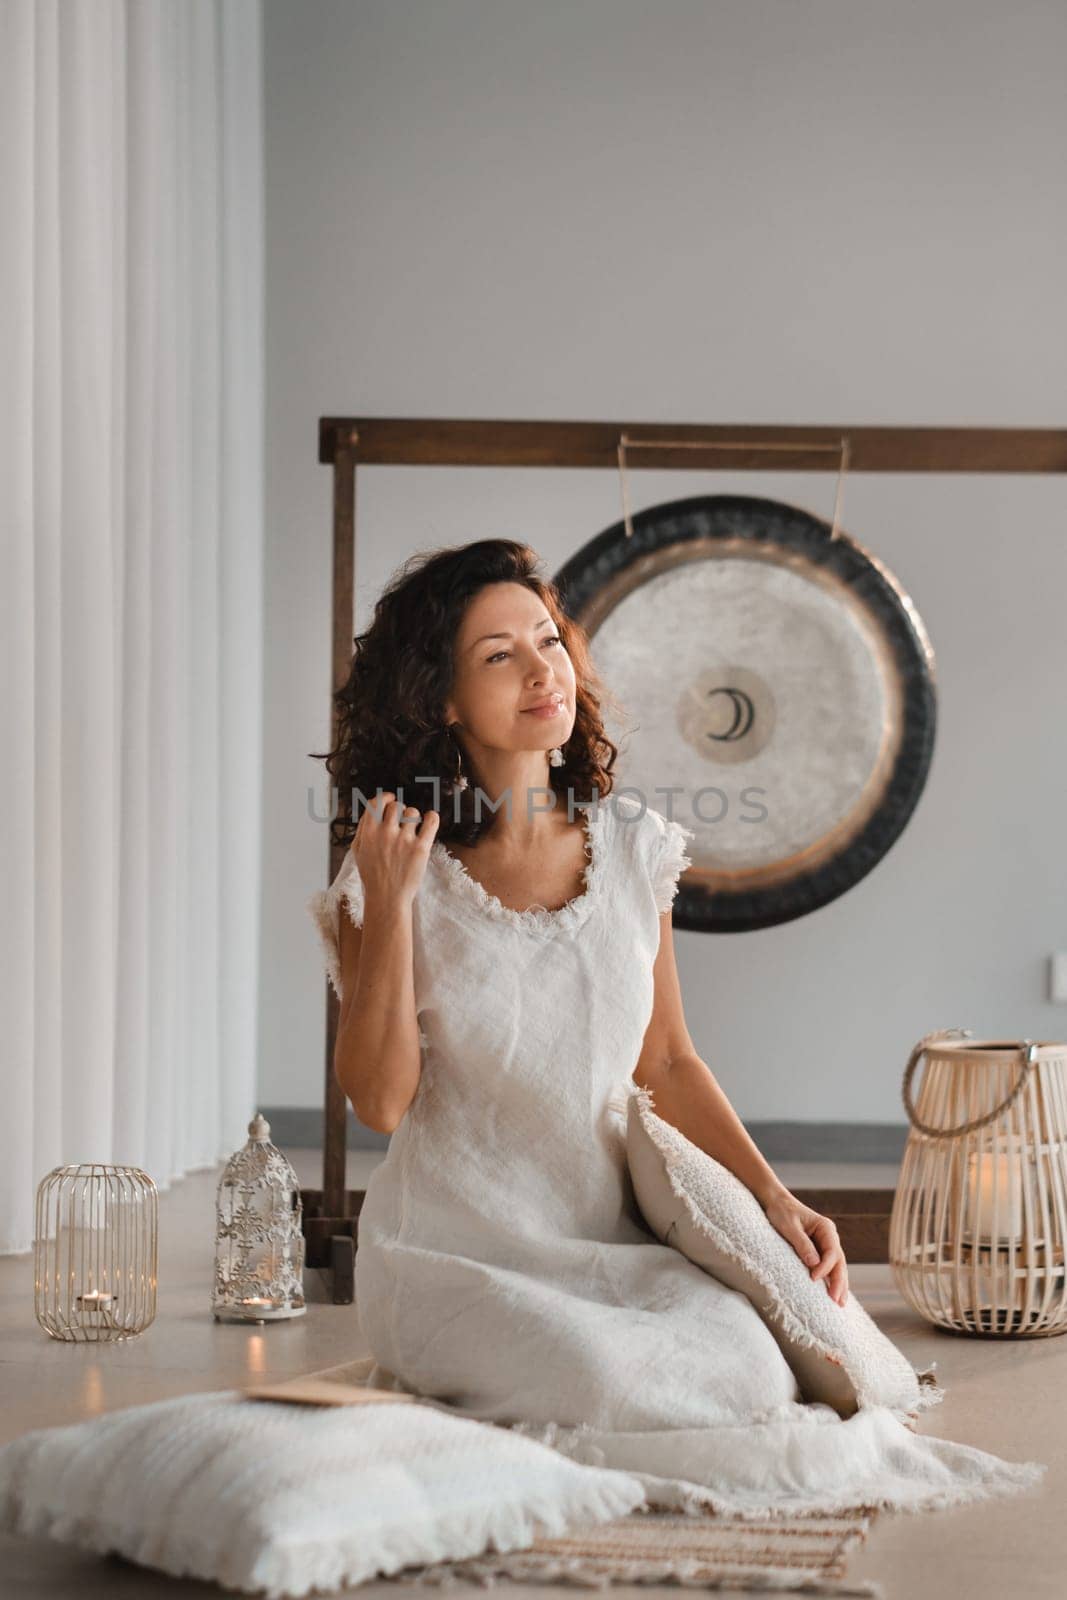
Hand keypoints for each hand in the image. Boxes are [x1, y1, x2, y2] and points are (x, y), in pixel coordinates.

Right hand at [352, 792, 438, 908]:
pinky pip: (430, 822)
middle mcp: (385, 833)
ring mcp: (404, 840)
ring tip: (411, 830)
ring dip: (413, 818)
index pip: (376, 802)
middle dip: (399, 810)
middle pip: (396, 805)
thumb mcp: (358, 851)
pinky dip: (432, 817)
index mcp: (368, 832)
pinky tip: (430, 819)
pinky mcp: (420, 848)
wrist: (387, 898)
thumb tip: (372, 810)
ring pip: (413, 812)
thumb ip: (363, 829)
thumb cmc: (372, 876)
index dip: (385, 797)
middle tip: (401, 822)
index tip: (390, 799)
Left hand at [761, 1190, 848, 1306]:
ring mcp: (825, 1244)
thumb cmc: (782, 1212)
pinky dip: (831, 1279)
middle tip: (837, 1301)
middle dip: (839, 1281)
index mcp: (826, 1228)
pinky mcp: (819, 1250)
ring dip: (839, 1284)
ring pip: (837, 1266)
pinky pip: (828, 1267)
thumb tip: (814, 1264)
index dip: (825, 1267)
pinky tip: (834, 1293)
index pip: (832, 1252)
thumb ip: (802, 1244)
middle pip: (839, 1261)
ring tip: (840, 1303)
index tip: (813, 1278)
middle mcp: (830, 1236)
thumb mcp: (789, 1226)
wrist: (776, 1202)